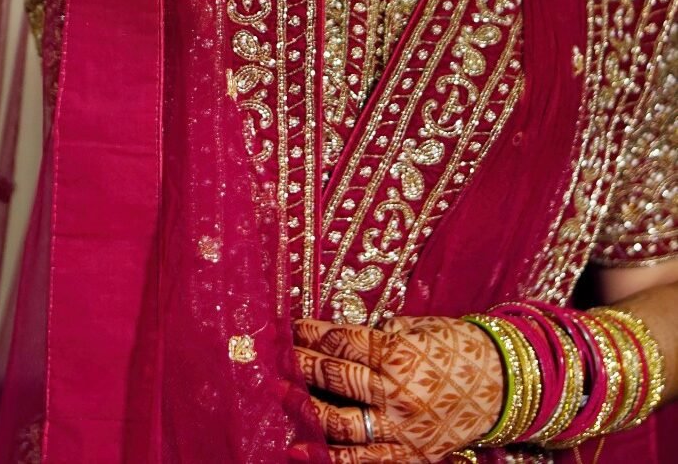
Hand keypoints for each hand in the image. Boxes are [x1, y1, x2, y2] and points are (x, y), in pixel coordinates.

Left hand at [294, 316, 502, 463]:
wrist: (503, 384)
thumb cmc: (458, 346)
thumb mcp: (420, 327)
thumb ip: (382, 334)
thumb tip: (341, 338)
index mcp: (399, 352)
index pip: (343, 341)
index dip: (312, 333)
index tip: (289, 328)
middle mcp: (396, 391)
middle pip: (336, 377)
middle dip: (301, 366)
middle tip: (276, 358)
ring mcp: (401, 429)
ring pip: (340, 421)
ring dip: (305, 407)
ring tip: (279, 395)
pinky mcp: (410, 456)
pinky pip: (363, 460)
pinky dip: (330, 456)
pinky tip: (300, 448)